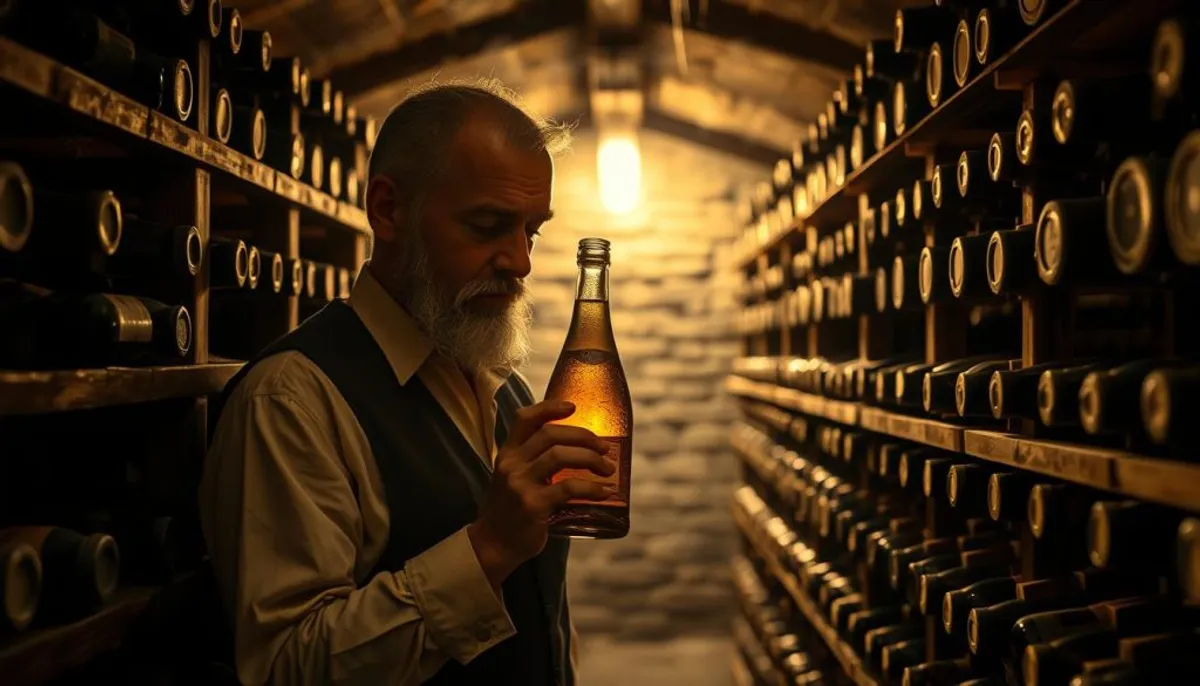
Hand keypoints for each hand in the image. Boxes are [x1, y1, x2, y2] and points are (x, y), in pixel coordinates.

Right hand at [469, 400, 613, 586]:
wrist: (494, 545)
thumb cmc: (511, 511)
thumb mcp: (513, 478)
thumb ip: (533, 462)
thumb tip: (576, 450)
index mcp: (507, 454)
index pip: (524, 419)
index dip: (549, 407)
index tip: (573, 406)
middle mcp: (511, 464)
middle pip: (550, 434)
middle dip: (583, 436)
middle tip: (605, 447)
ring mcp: (520, 484)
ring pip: (560, 455)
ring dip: (591, 458)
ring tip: (608, 469)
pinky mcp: (533, 505)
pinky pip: (568, 487)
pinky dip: (592, 487)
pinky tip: (604, 491)